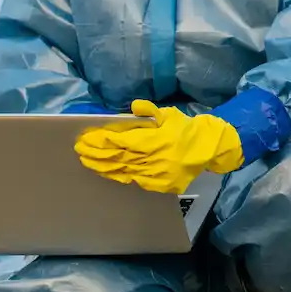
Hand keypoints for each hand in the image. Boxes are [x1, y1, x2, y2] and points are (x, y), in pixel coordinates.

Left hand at [75, 99, 245, 194]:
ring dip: (104, 167)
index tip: (86, 139)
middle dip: (97, 154)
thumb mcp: (170, 114)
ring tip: (89, 162)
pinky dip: (121, 176)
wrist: (209, 149)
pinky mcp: (162, 185)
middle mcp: (154, 159)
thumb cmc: (186, 129)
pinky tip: (110, 172)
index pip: (121, 142)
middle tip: (81, 151)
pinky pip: (137, 181)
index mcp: (156, 140)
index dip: (102, 141)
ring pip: (124, 171)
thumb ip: (150, 110)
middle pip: (118, 158)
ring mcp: (158, 174)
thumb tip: (134, 106)